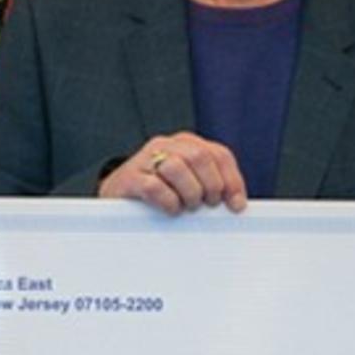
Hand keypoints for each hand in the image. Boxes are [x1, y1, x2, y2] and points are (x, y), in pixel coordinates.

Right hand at [99, 133, 246, 215]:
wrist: (117, 196)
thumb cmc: (158, 192)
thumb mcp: (187, 183)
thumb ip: (209, 185)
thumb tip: (236, 204)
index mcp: (186, 144)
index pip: (218, 154)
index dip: (232, 180)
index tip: (236, 204)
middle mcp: (166, 146)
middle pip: (200, 157)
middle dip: (211, 185)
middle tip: (209, 204)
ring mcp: (145, 160)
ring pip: (177, 167)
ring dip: (190, 193)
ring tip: (188, 207)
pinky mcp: (130, 178)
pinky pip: (154, 186)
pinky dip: (168, 201)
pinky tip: (171, 209)